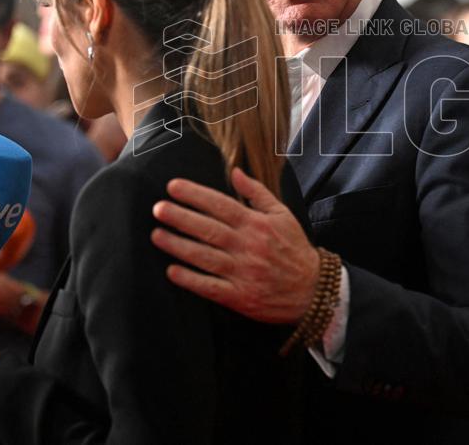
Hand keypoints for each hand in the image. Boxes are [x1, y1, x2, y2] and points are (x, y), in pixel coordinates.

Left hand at [151, 167, 319, 323]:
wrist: (313, 289)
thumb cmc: (294, 248)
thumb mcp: (282, 214)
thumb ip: (257, 192)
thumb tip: (235, 171)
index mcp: (257, 224)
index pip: (221, 205)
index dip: (195, 195)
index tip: (172, 187)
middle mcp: (248, 246)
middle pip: (209, 229)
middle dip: (181, 217)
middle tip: (158, 208)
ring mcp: (243, 272)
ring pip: (205, 257)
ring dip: (179, 246)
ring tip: (156, 235)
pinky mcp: (240, 296)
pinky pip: (211, 287)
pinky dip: (191, 280)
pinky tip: (172, 272)